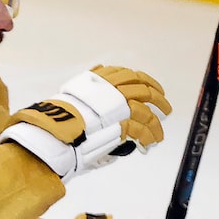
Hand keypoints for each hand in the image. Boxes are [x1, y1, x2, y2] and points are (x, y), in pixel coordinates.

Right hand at [1, 66, 170, 178]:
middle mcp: (111, 87)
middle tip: (165, 109)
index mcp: (99, 80)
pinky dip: (148, 136)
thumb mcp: (72, 104)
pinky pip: (141, 127)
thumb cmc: (57, 123)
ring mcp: (118, 102)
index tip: (152, 88)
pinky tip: (150, 144)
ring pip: (145, 108)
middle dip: (157, 98)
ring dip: (155, 122)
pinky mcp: (121, 119)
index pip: (129, 75)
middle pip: (143, 87)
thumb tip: (93, 108)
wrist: (53, 131)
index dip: (144, 81)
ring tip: (159, 135)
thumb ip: (88, 101)